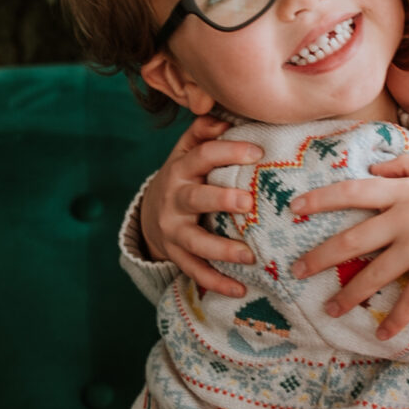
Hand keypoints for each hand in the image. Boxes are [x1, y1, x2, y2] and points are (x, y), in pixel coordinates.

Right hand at [138, 115, 260, 295]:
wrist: (150, 215)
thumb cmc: (184, 178)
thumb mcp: (186, 151)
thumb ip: (203, 132)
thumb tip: (222, 119)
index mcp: (181, 169)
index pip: (203, 156)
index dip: (228, 152)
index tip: (258, 153)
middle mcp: (174, 199)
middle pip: (196, 198)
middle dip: (221, 200)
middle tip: (248, 202)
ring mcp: (173, 230)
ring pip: (195, 241)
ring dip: (221, 249)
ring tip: (249, 255)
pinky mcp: (176, 255)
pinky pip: (196, 271)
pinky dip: (217, 282)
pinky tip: (241, 289)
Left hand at [291, 159, 408, 335]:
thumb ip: (407, 168)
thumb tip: (374, 167)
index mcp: (405, 192)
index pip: (352, 191)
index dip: (320, 199)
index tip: (294, 207)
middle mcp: (406, 219)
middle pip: (352, 239)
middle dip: (320, 256)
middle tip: (297, 270)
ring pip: (374, 274)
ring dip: (349, 295)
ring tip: (330, 309)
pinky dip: (395, 320)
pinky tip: (382, 335)